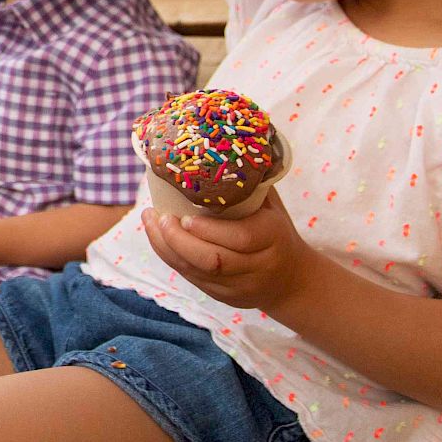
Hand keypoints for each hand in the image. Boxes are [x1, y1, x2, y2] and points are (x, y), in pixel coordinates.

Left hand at [141, 191, 309, 310]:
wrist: (292, 281)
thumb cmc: (276, 231)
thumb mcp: (273, 206)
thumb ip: (251, 183)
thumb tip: (224, 144)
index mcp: (272, 238)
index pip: (241, 238)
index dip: (209, 230)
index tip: (183, 216)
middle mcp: (257, 266)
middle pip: (214, 261)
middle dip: (179, 241)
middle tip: (158, 217)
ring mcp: (240, 287)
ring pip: (198, 274)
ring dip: (167, 249)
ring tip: (149, 222)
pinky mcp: (224, 297)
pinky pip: (193, 280)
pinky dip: (171, 258)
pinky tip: (158, 238)